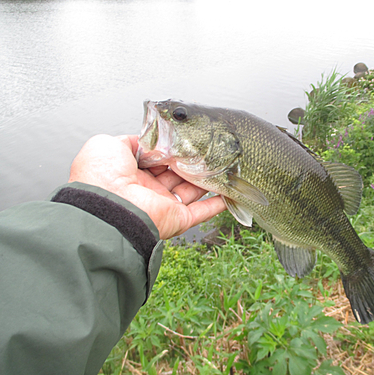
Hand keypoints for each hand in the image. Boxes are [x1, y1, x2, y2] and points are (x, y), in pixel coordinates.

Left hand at [68, 134, 226, 238]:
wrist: (107, 206)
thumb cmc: (101, 176)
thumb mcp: (109, 145)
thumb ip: (131, 140)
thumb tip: (147, 139)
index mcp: (130, 173)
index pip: (156, 159)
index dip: (169, 149)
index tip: (183, 139)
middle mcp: (147, 190)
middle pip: (176, 173)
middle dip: (189, 161)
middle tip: (204, 148)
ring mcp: (163, 205)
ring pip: (191, 190)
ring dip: (206, 178)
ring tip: (220, 163)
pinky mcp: (177, 218)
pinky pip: (202, 212)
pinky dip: (217, 203)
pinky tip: (228, 192)